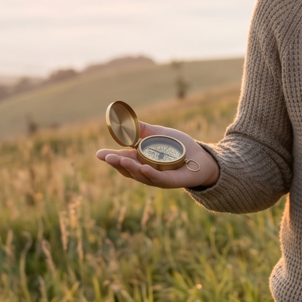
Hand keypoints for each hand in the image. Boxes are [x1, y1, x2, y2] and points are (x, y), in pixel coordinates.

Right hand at [95, 121, 219, 188]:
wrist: (202, 158)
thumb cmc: (180, 147)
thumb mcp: (159, 134)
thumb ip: (143, 129)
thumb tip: (125, 120)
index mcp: (141, 160)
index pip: (123, 160)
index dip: (110, 157)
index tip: (99, 153)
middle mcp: (146, 171)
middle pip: (128, 169)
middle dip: (116, 163)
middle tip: (106, 156)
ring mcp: (157, 178)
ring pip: (140, 175)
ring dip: (129, 168)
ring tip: (119, 160)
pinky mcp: (171, 181)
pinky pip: (158, 178)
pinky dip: (149, 174)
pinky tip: (143, 168)